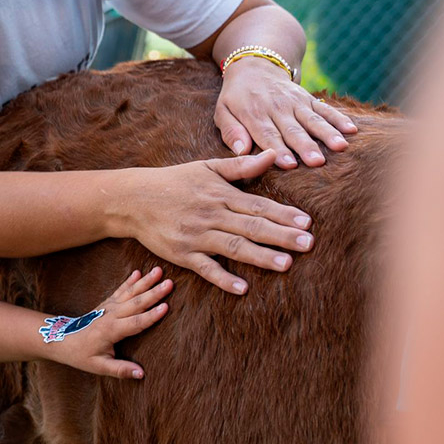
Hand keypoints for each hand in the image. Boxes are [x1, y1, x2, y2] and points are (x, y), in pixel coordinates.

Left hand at [46, 267, 173, 378]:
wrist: (63, 340)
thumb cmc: (82, 356)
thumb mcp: (99, 367)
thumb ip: (120, 370)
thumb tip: (141, 374)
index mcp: (111, 331)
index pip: (135, 322)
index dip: (151, 316)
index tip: (166, 307)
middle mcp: (111, 315)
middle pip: (136, 303)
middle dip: (154, 293)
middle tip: (170, 283)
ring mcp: (108, 307)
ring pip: (130, 292)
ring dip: (145, 281)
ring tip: (159, 271)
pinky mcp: (106, 303)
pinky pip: (120, 290)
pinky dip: (130, 281)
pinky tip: (139, 272)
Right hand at [127, 151, 312, 294]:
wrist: (134, 199)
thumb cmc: (174, 181)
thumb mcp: (207, 167)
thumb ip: (241, 166)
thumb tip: (273, 156)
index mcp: (220, 195)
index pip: (258, 206)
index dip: (283, 214)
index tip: (307, 222)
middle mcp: (211, 215)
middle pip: (252, 227)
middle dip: (281, 235)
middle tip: (308, 244)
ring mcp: (196, 236)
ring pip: (233, 247)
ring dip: (260, 256)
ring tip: (286, 264)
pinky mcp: (182, 254)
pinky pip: (205, 268)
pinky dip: (223, 278)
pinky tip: (242, 288)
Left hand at [215, 57, 356, 167]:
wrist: (255, 65)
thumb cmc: (235, 97)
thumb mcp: (222, 111)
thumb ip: (230, 131)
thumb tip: (241, 151)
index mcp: (253, 114)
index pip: (267, 135)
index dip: (279, 150)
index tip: (289, 165)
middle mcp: (277, 108)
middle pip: (293, 130)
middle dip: (306, 146)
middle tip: (317, 162)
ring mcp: (295, 102)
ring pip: (313, 120)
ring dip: (327, 134)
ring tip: (340, 147)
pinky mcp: (307, 98)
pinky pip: (325, 108)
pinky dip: (339, 118)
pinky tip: (352, 130)